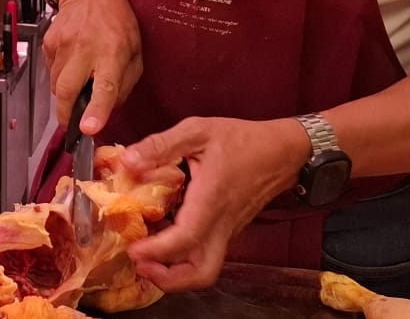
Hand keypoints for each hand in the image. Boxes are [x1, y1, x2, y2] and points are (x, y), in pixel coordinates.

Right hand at [43, 0, 142, 135]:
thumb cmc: (118, 21)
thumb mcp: (136, 50)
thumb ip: (125, 82)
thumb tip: (109, 109)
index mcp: (112, 52)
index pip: (104, 86)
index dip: (96, 109)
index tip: (88, 128)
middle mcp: (84, 48)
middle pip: (67, 90)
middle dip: (66, 114)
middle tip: (71, 124)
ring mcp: (62, 45)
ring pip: (56, 84)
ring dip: (65, 93)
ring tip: (78, 81)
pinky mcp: (48, 43)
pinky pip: (51, 71)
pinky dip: (60, 76)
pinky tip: (71, 64)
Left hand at [121, 117, 312, 291]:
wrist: (282, 151)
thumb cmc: (242, 139)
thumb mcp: (198, 131)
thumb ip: (161, 145)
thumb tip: (127, 160)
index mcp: (211, 199)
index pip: (186, 239)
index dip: (157, 251)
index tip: (132, 250)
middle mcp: (222, 224)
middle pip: (201, 273)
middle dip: (168, 279)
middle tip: (139, 264)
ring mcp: (228, 231)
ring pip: (205, 269)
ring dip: (175, 273)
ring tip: (146, 256)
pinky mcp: (229, 231)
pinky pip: (206, 254)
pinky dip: (183, 258)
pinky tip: (162, 238)